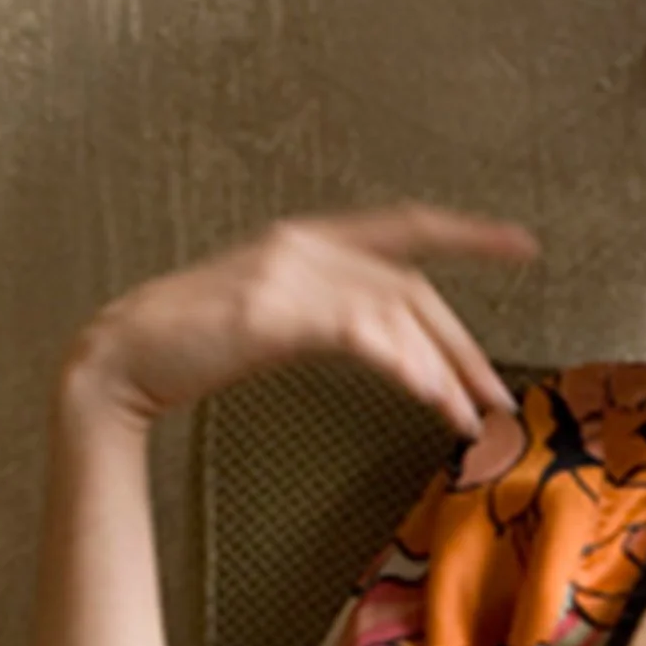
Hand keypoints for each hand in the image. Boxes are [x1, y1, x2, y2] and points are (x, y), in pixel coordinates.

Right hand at [61, 205, 538, 441]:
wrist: (124, 356)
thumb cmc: (195, 347)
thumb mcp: (275, 322)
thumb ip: (328, 318)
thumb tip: (386, 346)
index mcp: (308, 241)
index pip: (406, 228)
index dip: (468, 233)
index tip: (522, 244)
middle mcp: (305, 245)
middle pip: (412, 289)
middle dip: (463, 346)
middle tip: (497, 396)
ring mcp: (288, 271)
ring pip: (394, 314)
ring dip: (441, 370)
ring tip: (468, 418)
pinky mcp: (274, 308)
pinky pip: (362, 333)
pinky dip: (404, 365)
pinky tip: (428, 397)